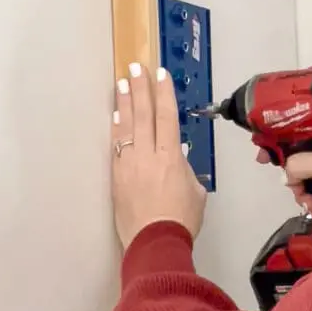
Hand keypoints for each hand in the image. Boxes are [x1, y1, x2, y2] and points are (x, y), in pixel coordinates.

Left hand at [112, 64, 206, 249]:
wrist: (155, 242)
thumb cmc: (182, 220)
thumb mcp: (195, 193)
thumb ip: (186, 170)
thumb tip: (176, 157)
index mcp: (171, 158)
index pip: (167, 117)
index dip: (163, 94)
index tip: (160, 75)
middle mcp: (148, 155)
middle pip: (143, 115)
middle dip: (140, 89)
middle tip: (135, 68)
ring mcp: (129, 165)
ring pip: (126, 127)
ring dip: (124, 103)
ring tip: (122, 83)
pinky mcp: (117, 176)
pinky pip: (116, 145)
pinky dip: (116, 128)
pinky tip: (116, 115)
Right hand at [276, 125, 311, 215]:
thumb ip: (299, 165)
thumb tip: (286, 175)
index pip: (293, 129)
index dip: (276, 142)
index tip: (263, 158)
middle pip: (296, 155)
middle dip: (291, 175)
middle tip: (292, 188)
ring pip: (303, 174)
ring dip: (302, 190)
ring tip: (308, 202)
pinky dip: (311, 197)